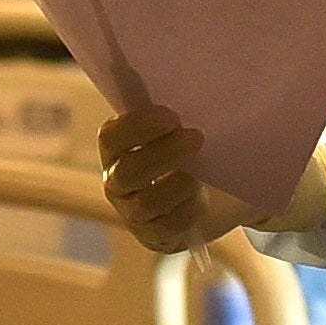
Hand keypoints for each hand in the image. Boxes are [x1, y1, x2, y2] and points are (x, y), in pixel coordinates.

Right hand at [99, 104, 234, 253]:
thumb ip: (173, 116)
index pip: (111, 138)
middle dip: (163, 154)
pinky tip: (202, 199)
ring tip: (200, 175)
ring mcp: (133, 213)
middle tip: (196, 137)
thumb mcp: (179, 130)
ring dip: (176, 185)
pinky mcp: (154, 236)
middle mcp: (117, 182)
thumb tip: (196, 88)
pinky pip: (166, 228)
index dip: (137, 127)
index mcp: (116, 150)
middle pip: (128, 172)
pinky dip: (187, 212)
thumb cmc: (192, 153)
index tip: (172, 116)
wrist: (214, 196)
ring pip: (145, 204)